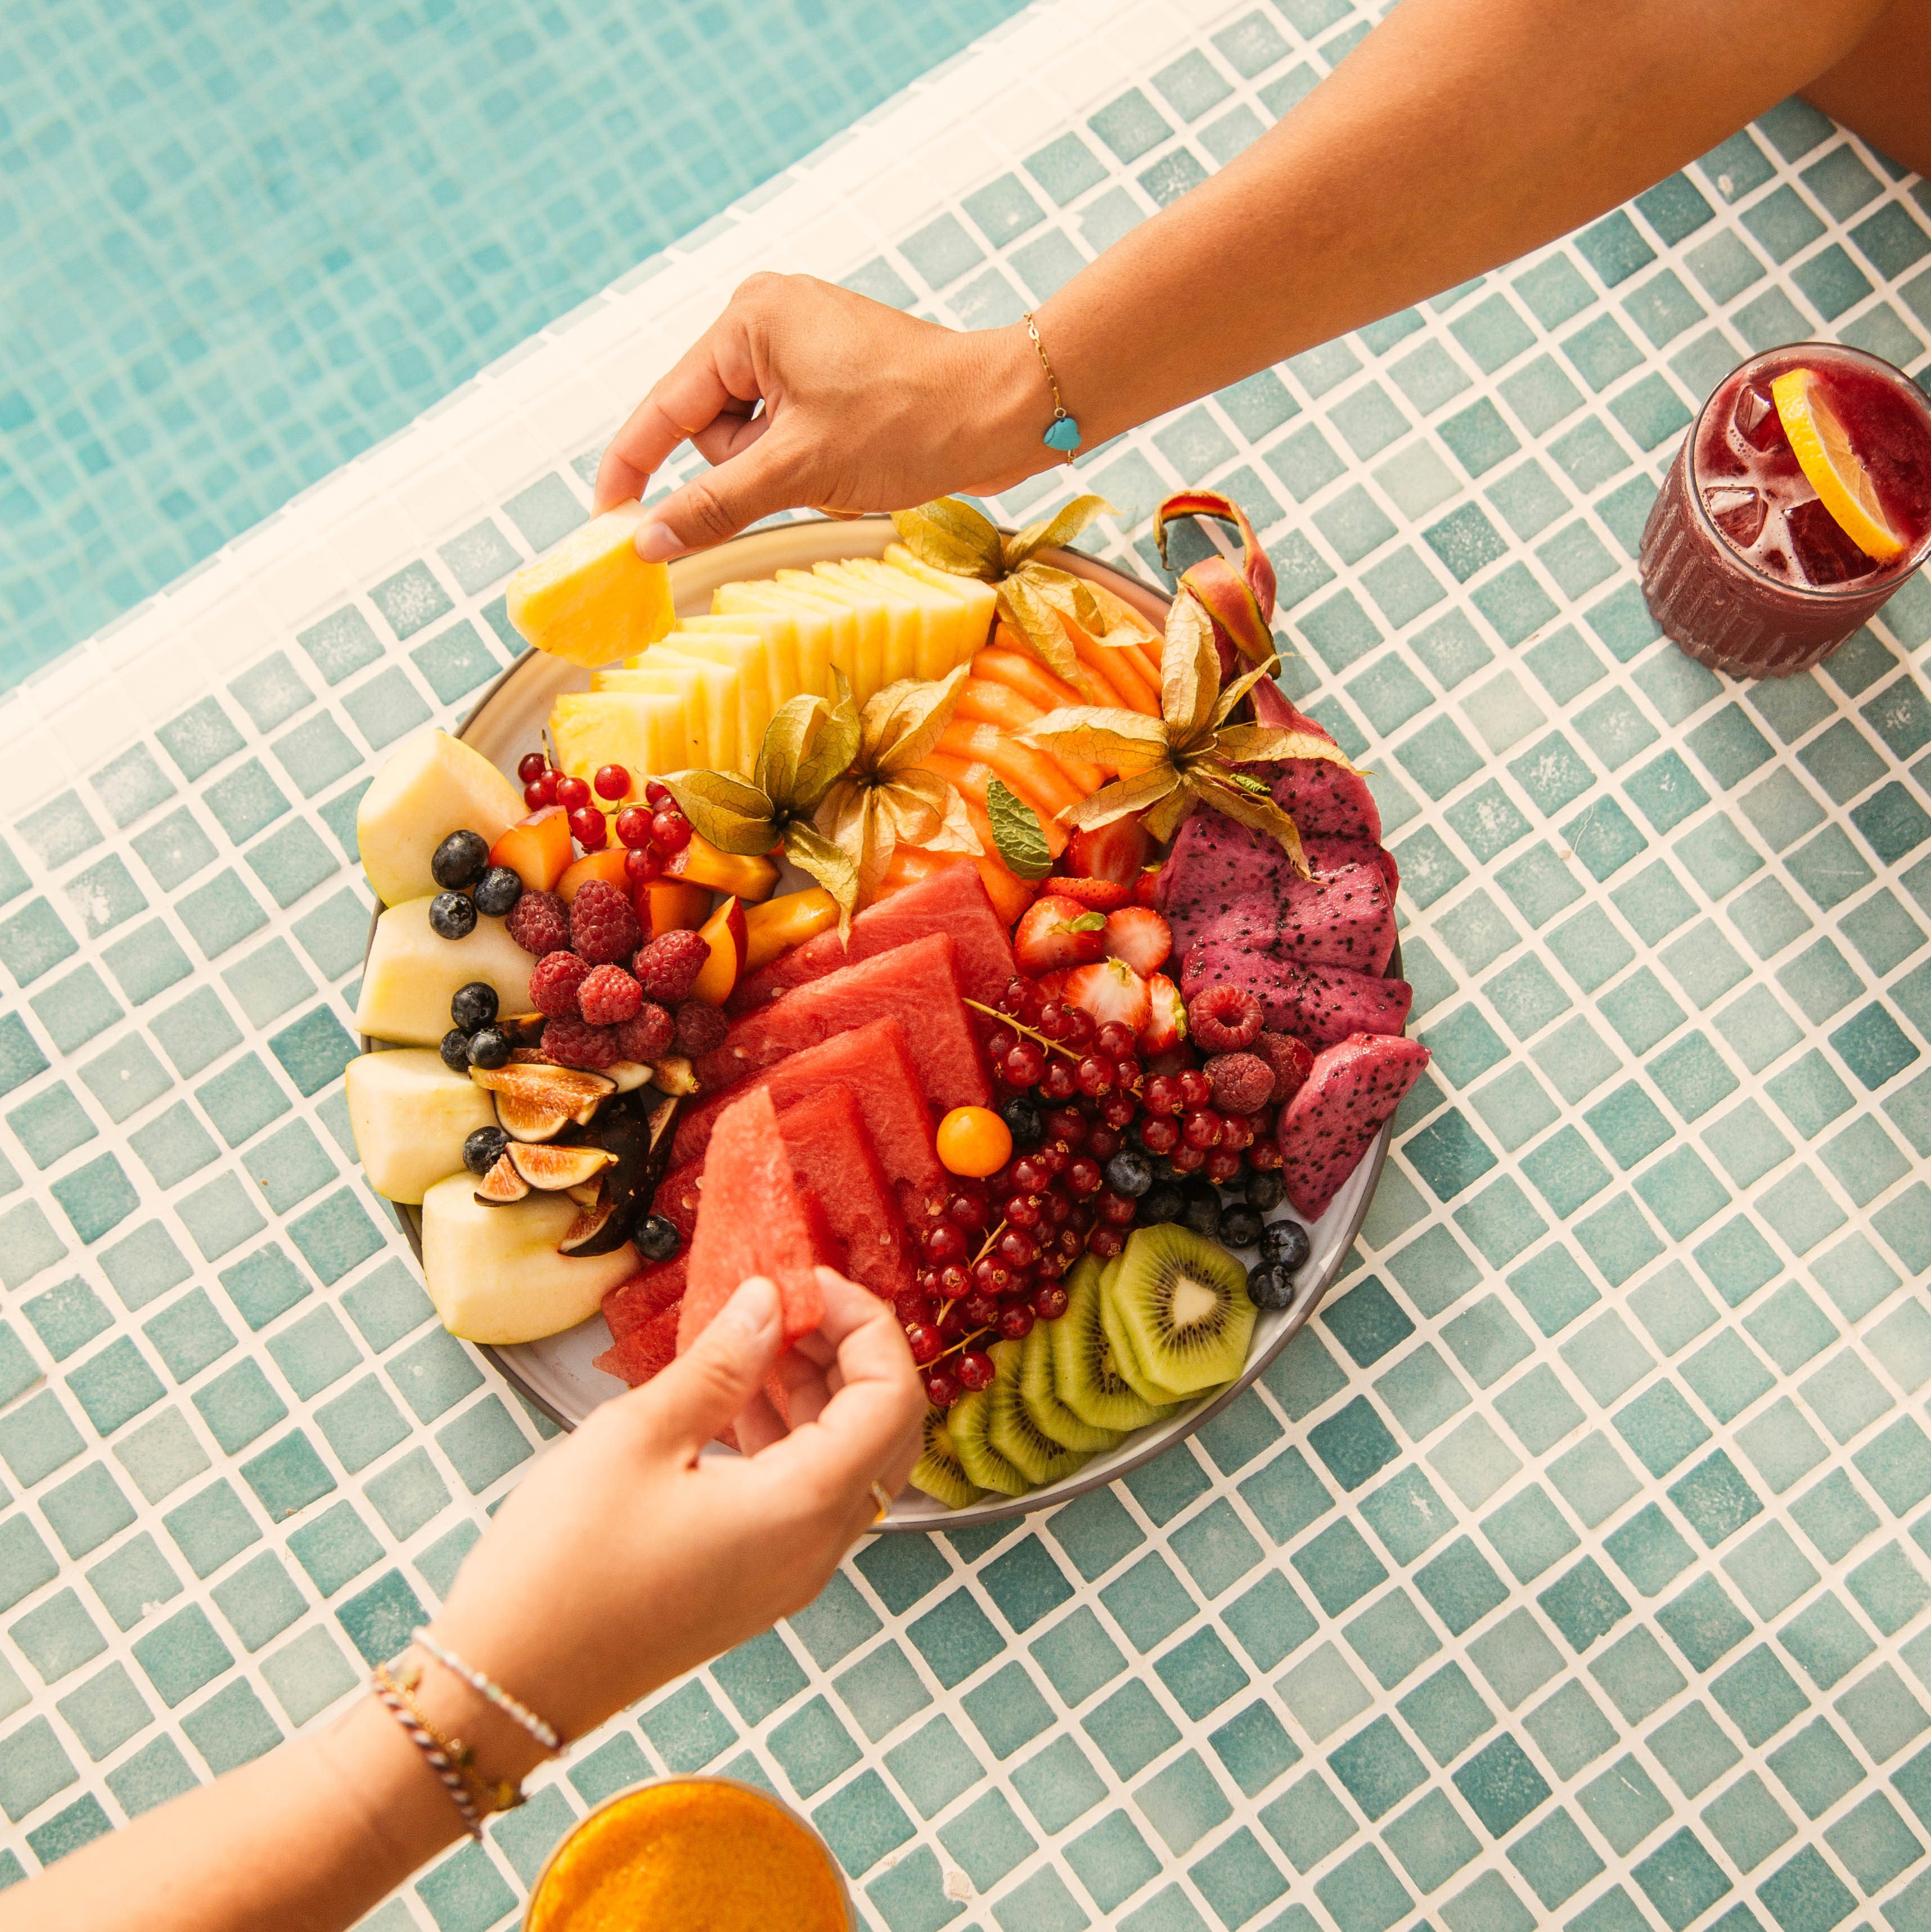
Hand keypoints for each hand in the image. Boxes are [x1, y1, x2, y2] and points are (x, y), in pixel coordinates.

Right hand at [426, 1268, 922, 1744]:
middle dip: (852, 1354)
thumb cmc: (563, 1562)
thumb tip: (769, 1301)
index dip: (866, 1325)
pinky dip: (794, 1436)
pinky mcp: (759, 1583)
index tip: (806, 1283)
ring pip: (852, 1463)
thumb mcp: (638, 1437)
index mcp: (804, 1507)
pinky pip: (811, 1495)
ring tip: (756, 1341)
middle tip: (788, 1305)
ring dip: (822, 1392)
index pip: (894, 1397)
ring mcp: (792, 1573)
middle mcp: (818, 1547)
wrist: (510, 1683)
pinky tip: (737, 1398)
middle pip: (888, 1430)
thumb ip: (720, 1362)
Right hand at [593, 273, 1053, 556]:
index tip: (605, 520)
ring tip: (842, 464)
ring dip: (785, 473)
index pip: (665, 407)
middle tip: (805, 472)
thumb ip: (716, 505)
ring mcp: (802, 347)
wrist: (1003, 412)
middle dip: (751, 469)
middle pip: (711, 429)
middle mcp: (768, 321)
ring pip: (752, 442)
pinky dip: (809, 465)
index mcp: (749, 321)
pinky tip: (853, 461)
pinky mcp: (831, 376)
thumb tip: (648, 542)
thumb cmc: (911, 424)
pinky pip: (789, 438)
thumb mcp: (801, 471)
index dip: (631, 468)